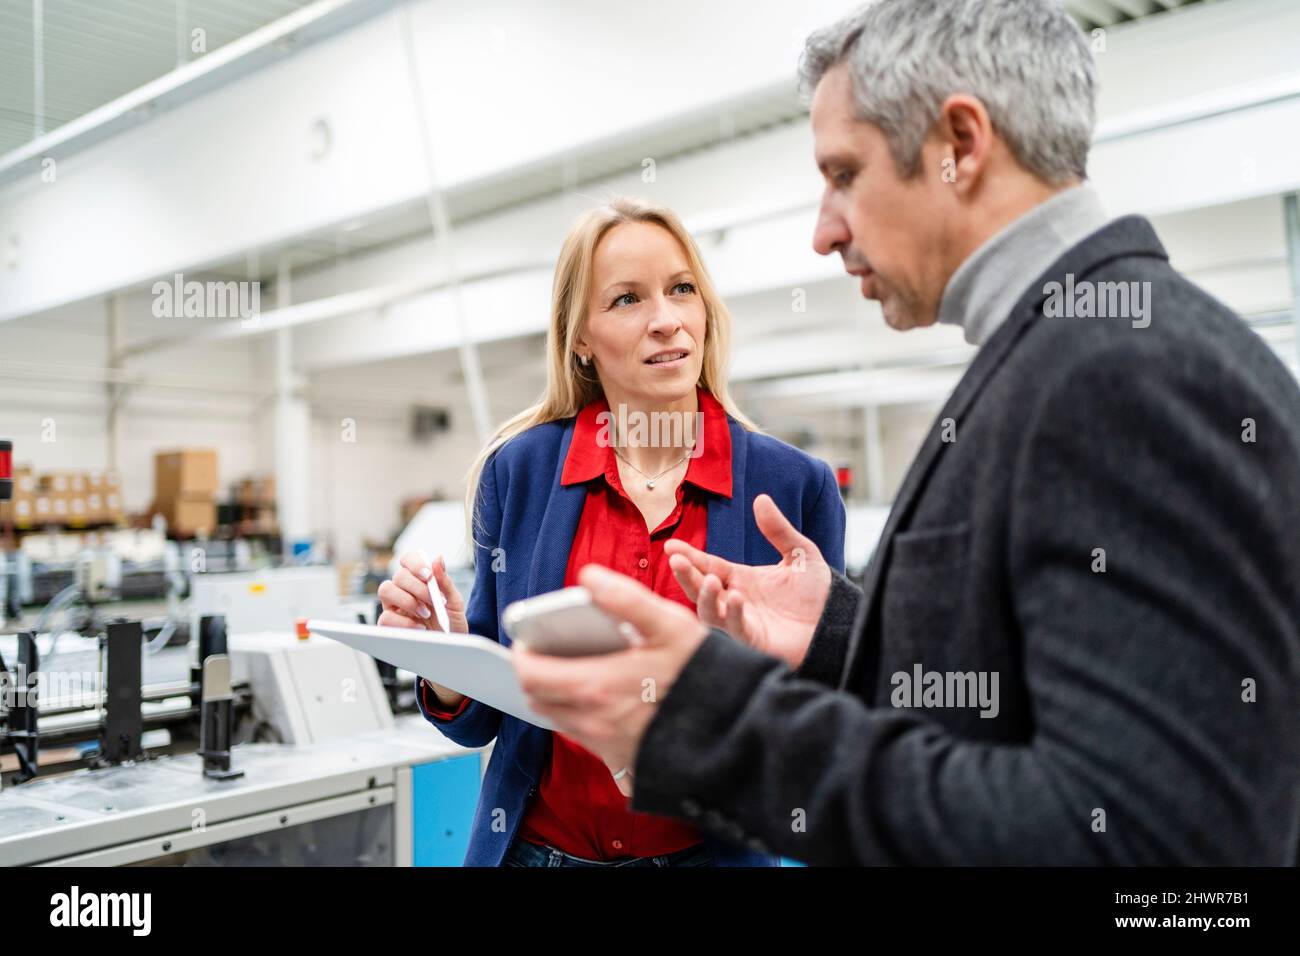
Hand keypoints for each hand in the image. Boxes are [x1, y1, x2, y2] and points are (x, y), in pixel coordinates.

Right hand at [377, 550, 467, 706]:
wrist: (450, 652)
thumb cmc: (451, 625)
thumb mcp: (454, 603)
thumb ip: (445, 581)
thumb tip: (438, 558)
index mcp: (417, 581)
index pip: (407, 560)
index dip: (415, 563)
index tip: (429, 575)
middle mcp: (402, 591)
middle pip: (398, 575)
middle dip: (416, 586)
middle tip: (432, 600)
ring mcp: (393, 608)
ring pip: (385, 590)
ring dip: (407, 599)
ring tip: (426, 613)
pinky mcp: (388, 627)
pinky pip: (385, 617)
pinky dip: (403, 621)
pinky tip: (419, 628)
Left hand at [514, 564, 709, 791]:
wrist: (735, 733)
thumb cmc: (704, 676)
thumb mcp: (671, 624)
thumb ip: (625, 598)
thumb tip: (590, 576)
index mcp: (596, 685)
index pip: (530, 673)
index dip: (523, 652)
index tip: (529, 637)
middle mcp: (593, 721)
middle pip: (537, 698)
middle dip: (536, 673)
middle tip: (551, 651)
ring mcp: (606, 745)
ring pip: (559, 718)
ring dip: (559, 693)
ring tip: (580, 668)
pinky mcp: (621, 759)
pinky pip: (585, 736)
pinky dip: (582, 713)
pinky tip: (608, 694)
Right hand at [664, 493, 830, 668]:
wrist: (836, 622)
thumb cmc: (818, 593)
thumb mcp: (799, 553)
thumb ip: (778, 529)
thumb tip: (761, 499)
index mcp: (740, 578)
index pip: (708, 565)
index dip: (689, 556)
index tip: (671, 546)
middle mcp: (735, 600)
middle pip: (701, 588)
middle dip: (687, 576)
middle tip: (677, 562)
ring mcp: (741, 621)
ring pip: (711, 612)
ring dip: (706, 597)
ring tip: (711, 580)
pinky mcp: (753, 640)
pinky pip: (736, 629)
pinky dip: (733, 614)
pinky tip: (738, 598)